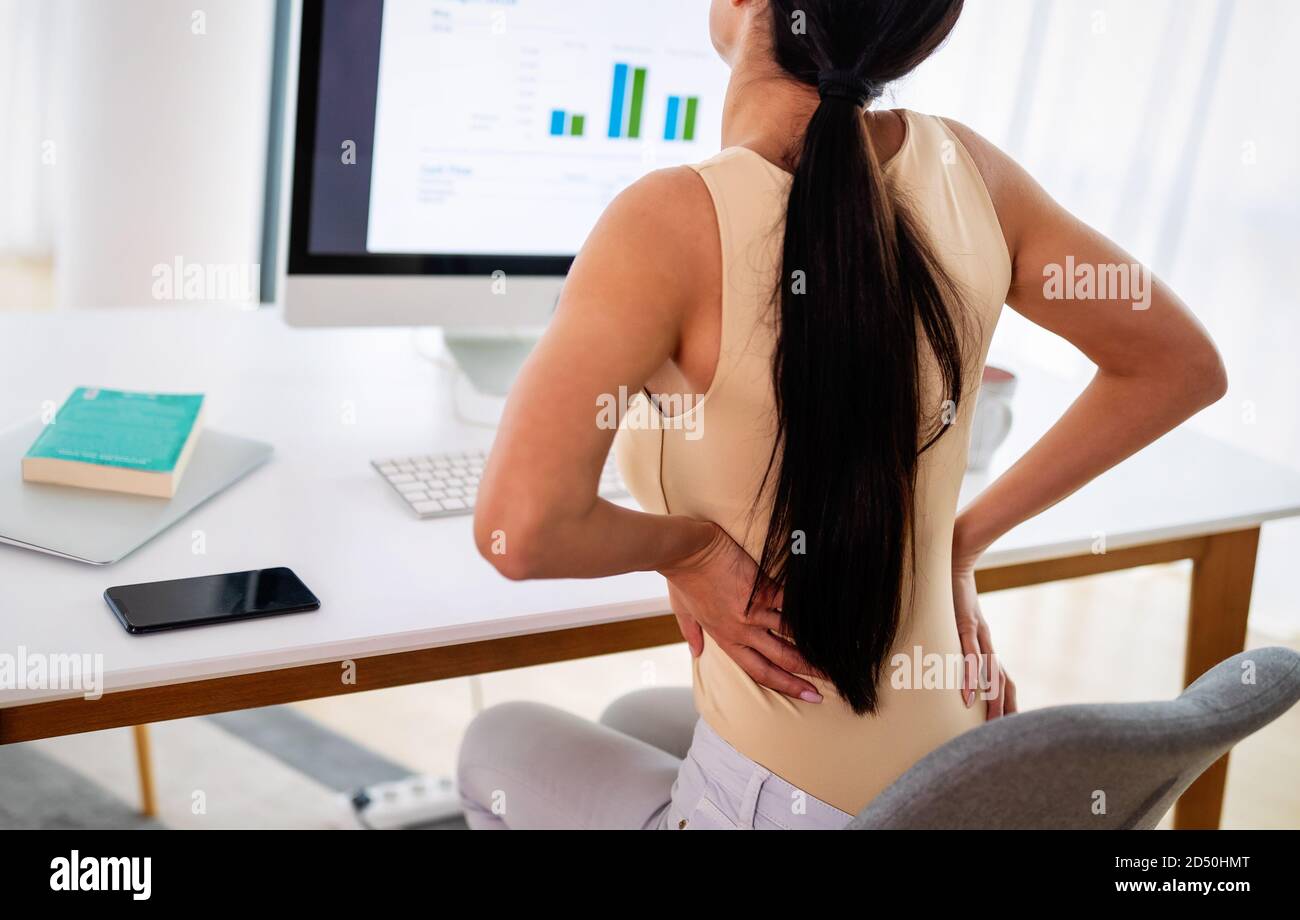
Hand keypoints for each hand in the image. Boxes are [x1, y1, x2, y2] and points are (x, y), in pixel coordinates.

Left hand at [662, 524, 822, 702]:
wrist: (687, 551)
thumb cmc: (683, 577)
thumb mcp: (683, 612)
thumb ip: (692, 633)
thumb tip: (695, 652)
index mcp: (725, 638)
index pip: (760, 671)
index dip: (786, 685)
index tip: (808, 694)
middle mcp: (742, 630)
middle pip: (782, 659)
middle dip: (809, 672)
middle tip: (831, 679)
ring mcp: (754, 611)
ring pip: (792, 634)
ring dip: (815, 644)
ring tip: (837, 650)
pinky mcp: (763, 588)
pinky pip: (792, 604)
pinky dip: (809, 612)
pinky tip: (828, 617)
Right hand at [952, 558, 1016, 719]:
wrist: (953, 557)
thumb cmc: (949, 587)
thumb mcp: (951, 617)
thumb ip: (950, 633)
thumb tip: (939, 648)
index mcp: (984, 642)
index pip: (1001, 676)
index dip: (1006, 700)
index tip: (1007, 722)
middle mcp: (986, 641)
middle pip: (1002, 681)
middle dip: (1005, 708)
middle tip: (1004, 733)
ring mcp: (977, 634)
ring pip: (990, 674)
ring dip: (992, 701)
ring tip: (991, 723)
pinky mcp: (965, 626)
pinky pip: (970, 658)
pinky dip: (970, 679)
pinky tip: (968, 697)